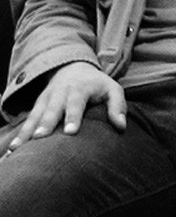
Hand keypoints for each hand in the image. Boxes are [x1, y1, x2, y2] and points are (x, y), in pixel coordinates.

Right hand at [6, 61, 124, 150]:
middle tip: (40, 138)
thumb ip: (118, 106)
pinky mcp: (37, 106)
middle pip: (51, 110)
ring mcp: (46, 100)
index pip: (76, 104)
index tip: (70, 131)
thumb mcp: (112, 89)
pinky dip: (19, 133)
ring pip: (35, 116)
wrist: (73, 68)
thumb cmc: (96, 84)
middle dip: (46, 123)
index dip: (73, 117)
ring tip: (18, 147)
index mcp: (79, 89)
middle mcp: (60, 94)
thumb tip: (121, 126)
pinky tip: (12, 148)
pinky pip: (27, 120)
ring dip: (26, 131)